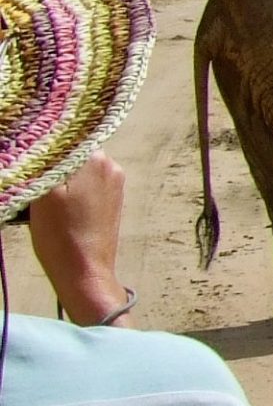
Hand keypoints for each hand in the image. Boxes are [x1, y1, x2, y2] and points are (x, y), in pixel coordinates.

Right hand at [28, 151, 133, 326]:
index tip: (25, 153)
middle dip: (49, 159)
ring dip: (57, 174)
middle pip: (70, 149)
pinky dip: (67, 187)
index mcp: (95, 157)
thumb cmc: (60, 234)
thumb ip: (43, 158)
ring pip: (75, 166)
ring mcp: (114, 182)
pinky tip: (56, 204)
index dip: (40, 140)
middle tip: (31, 179)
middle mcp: (110, 164)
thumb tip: (39, 135)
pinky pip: (84, 181)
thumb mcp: (42, 192)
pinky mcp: (111, 198)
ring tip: (42, 196)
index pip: (63, 132)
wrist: (85, 273)